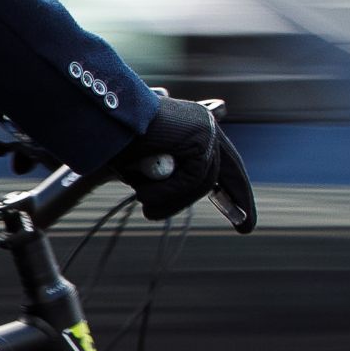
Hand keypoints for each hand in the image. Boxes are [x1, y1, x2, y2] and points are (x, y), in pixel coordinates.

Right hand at [107, 93, 255, 229]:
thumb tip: (184, 196)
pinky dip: (168, 191)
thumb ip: (169, 177)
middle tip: (246, 228)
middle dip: (239, 198)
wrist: (103, 121)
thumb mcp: (147, 166)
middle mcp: (204, 124)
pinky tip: (144, 195)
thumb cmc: (114, 142)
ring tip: (147, 209)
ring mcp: (205, 129)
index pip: (223, 162)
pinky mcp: (201, 137)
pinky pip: (193, 178)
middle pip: (226, 169)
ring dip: (172, 200)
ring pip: (203, 181)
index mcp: (194, 128)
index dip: (235, 189)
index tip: (246, 215)